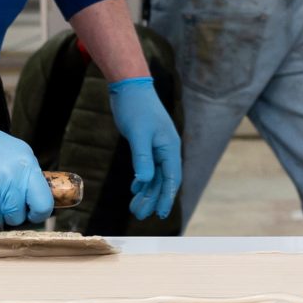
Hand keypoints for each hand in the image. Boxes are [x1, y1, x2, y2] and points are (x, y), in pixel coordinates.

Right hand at [0, 104, 55, 227]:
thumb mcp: (21, 153)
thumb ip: (32, 179)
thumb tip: (41, 206)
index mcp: (25, 169)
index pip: (43, 206)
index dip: (38, 214)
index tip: (31, 212)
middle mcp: (7, 183)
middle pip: (17, 218)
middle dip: (11, 212)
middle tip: (2, 197)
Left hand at [108, 75, 182, 223]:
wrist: (130, 87)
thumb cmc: (136, 107)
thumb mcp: (138, 134)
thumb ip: (142, 158)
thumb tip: (144, 182)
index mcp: (170, 147)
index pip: (172, 178)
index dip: (166, 197)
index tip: (160, 214)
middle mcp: (166, 149)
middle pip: (163, 180)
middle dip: (154, 199)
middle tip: (141, 216)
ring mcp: (157, 146)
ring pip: (155, 175)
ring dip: (146, 192)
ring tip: (135, 208)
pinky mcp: (147, 144)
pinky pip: (148, 167)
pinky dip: (142, 180)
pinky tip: (136, 189)